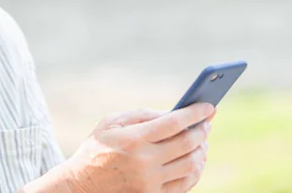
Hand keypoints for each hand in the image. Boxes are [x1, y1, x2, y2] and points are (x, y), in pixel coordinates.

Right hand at [64, 103, 215, 192]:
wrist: (82, 184)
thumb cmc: (97, 147)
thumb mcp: (111, 122)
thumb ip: (142, 114)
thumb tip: (172, 113)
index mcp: (134, 139)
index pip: (174, 123)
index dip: (195, 114)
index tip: (209, 107)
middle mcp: (145, 162)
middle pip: (187, 144)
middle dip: (203, 130)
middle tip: (207, 122)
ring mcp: (150, 182)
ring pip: (191, 165)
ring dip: (202, 150)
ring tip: (203, 141)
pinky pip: (185, 184)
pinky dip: (195, 170)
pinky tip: (196, 160)